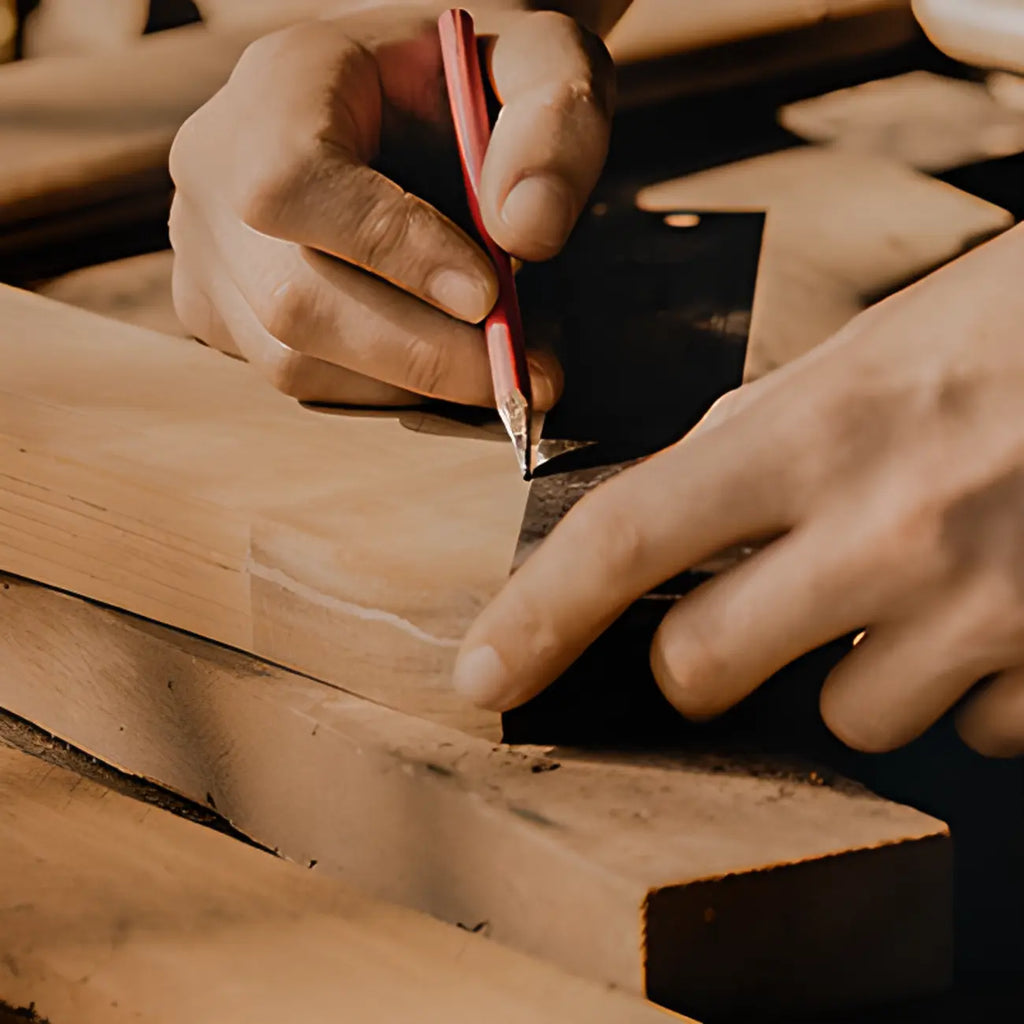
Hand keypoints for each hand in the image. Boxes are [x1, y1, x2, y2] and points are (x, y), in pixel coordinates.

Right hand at [168, 6, 612, 404]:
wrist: (413, 110)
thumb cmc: (477, 88)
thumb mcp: (540, 64)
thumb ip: (555, 123)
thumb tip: (529, 233)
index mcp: (279, 82)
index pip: (293, 182)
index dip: (389, 250)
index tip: (489, 295)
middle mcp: (215, 168)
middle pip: (293, 301)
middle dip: (425, 354)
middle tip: (526, 376)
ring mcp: (204, 251)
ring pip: (296, 361)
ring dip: (412, 380)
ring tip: (496, 357)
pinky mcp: (217, 313)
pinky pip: (299, 380)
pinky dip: (385, 387)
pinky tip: (440, 353)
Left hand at [454, 223, 1023, 757]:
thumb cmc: (1004, 334)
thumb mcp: (861, 360)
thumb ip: (753, 443)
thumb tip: (671, 513)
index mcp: (812, 434)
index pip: (623, 542)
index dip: (535, 619)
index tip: (485, 675)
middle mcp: (887, 533)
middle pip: (703, 669)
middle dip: (702, 657)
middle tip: (746, 611)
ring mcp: (982, 614)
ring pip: (847, 718)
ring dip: (854, 669)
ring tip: (917, 583)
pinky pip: (970, 732)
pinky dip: (966, 685)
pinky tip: (1001, 607)